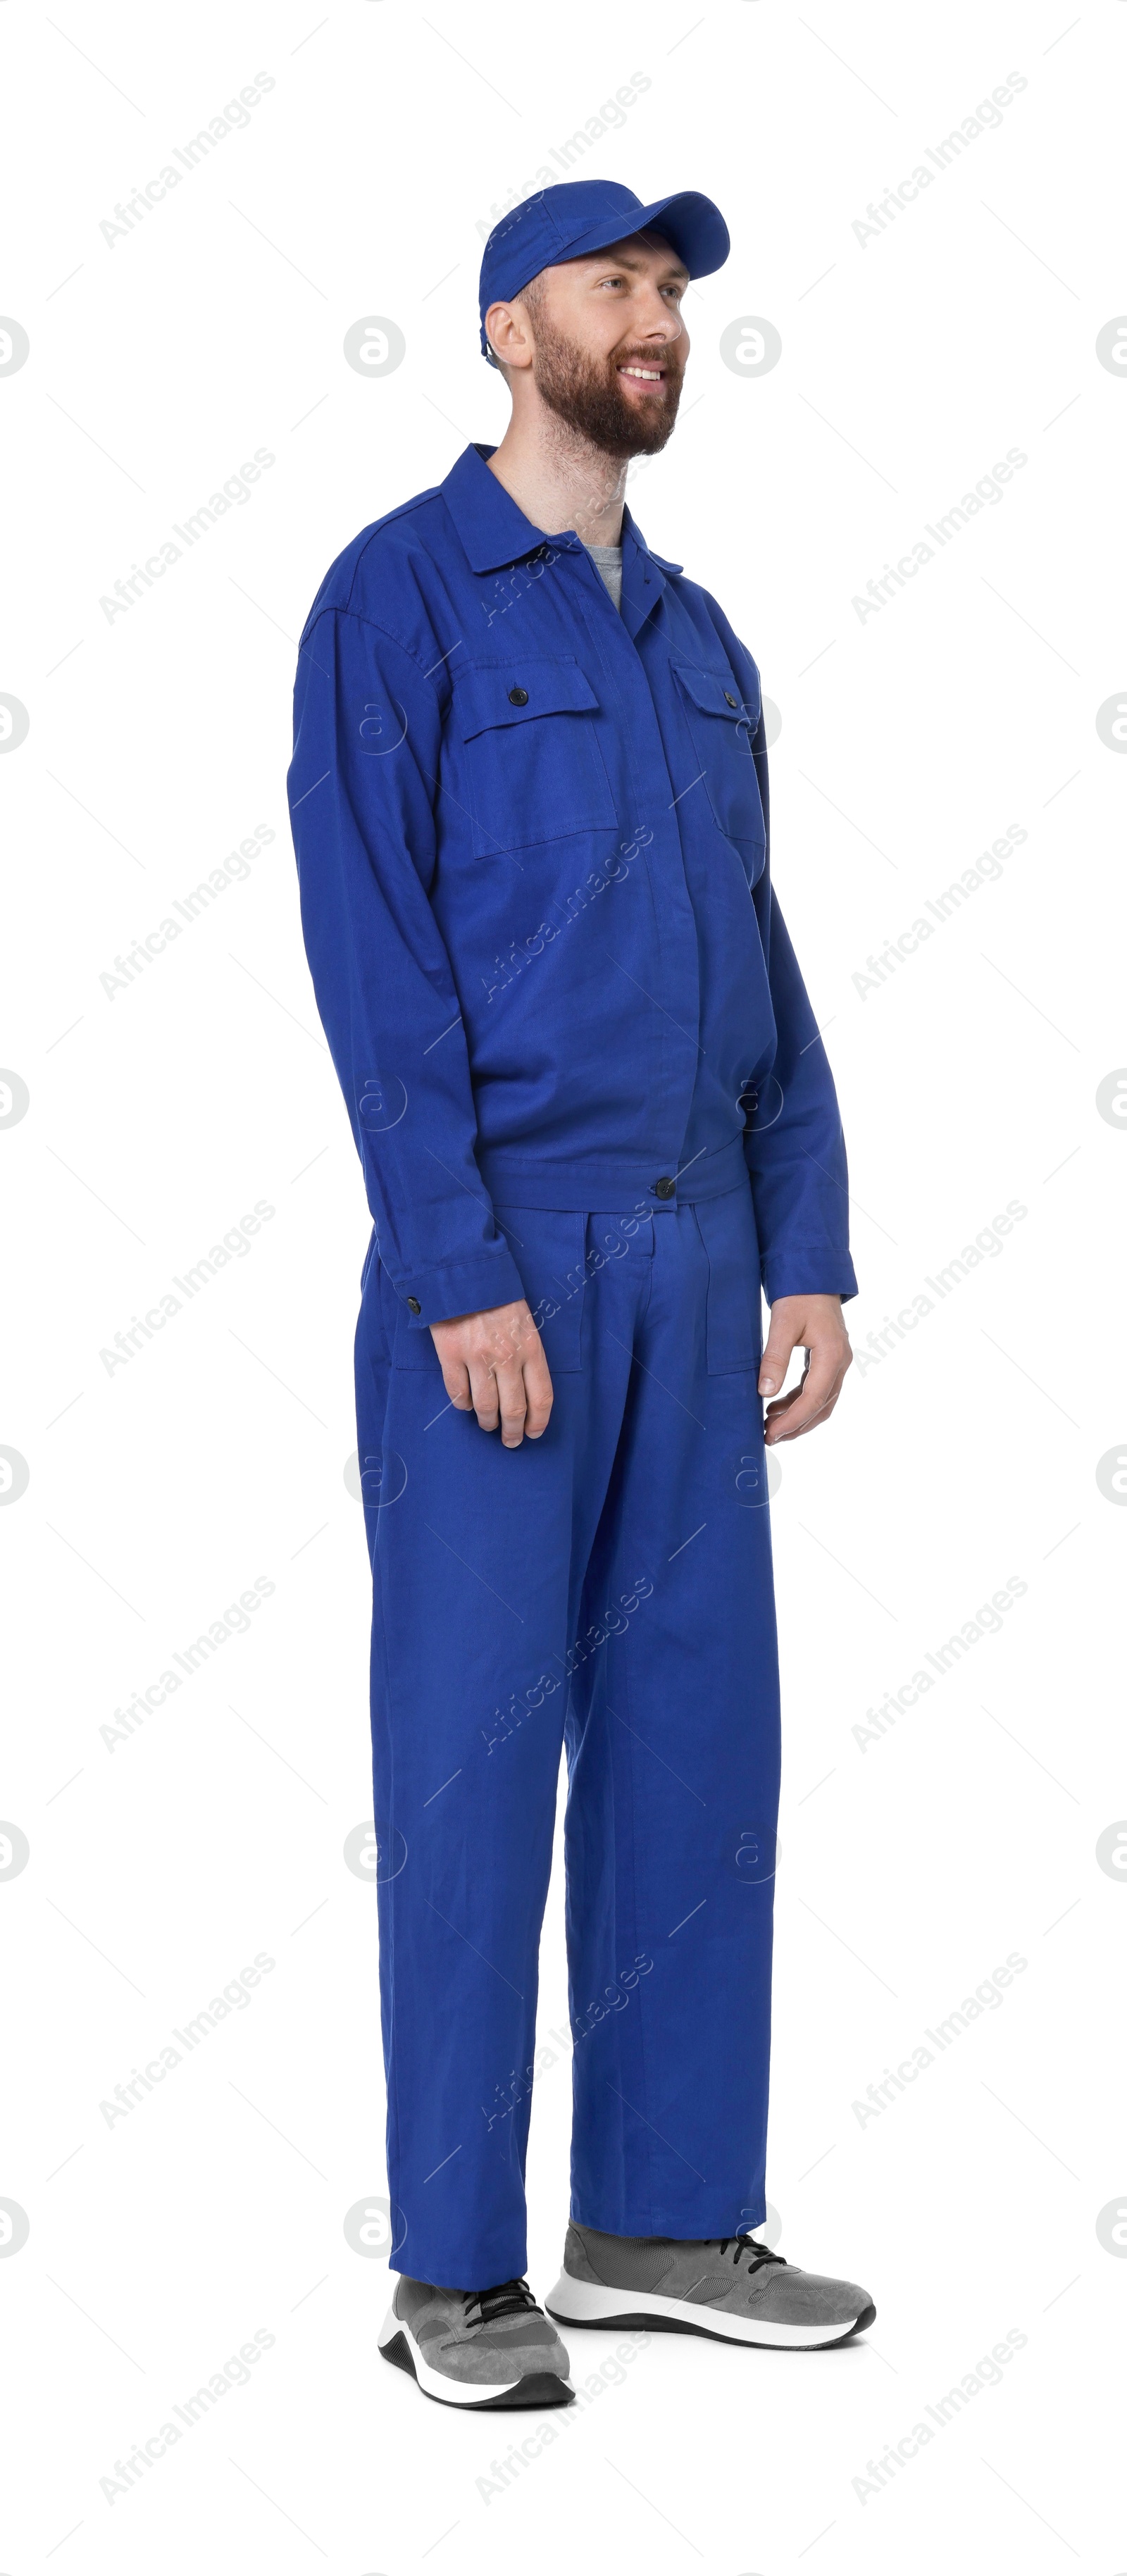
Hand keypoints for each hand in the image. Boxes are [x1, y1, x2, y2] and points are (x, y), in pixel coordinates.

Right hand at [430, 1298, 553, 1446]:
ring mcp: (477, 1357)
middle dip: (513, 1431)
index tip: (534, 1433)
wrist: (464, 1274)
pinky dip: (463, 1405)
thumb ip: (527, 1354)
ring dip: (488, 1422)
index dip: (539, 1421)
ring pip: (485, 1406)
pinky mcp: (451, 1354)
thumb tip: (525, 1391)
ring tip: (488, 1426)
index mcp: (530, 1348)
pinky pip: (458, 1392)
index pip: (541, 1396)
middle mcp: (506, 1357)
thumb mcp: (526, 1322)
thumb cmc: (498, 1298)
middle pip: (514, 1409)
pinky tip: (467, 1406)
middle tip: (511, 1441)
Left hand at [758, 1293, 851, 1444]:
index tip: (771, 1433)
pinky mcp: (829, 1360)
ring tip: (770, 1425)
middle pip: (822, 1406)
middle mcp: (840, 1362)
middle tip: (769, 1437)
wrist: (813, 1274)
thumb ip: (774, 1358)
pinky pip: (817, 1389)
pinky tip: (777, 1406)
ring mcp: (837, 1362)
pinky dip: (799, 1402)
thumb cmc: (798, 1295)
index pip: (813, 1398)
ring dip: (798, 1417)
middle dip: (796, 1426)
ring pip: (822, 1401)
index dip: (792, 1420)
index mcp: (832, 1354)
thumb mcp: (782, 1324)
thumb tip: (764, 1392)